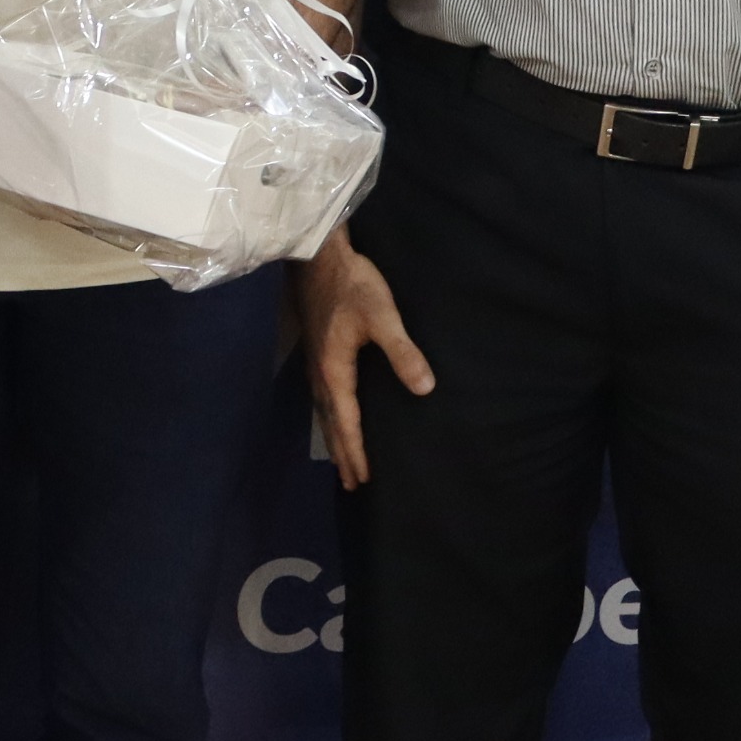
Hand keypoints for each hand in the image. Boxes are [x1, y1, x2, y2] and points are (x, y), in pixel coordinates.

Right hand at [304, 226, 433, 489]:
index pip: (347, 422)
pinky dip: (331, 417)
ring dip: (335, 438)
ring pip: (325, 412)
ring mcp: (316, 362)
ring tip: (343, 461)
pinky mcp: (317, 351)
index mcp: (335, 371)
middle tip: (353, 484)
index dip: (357, 451)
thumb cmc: (352, 286)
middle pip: (331, 424)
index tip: (364, 478)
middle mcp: (320, 374)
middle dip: (343, 454)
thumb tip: (425, 389)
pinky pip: (323, 398)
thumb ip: (403, 352)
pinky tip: (336, 415)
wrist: (318, 256)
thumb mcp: (382, 316)